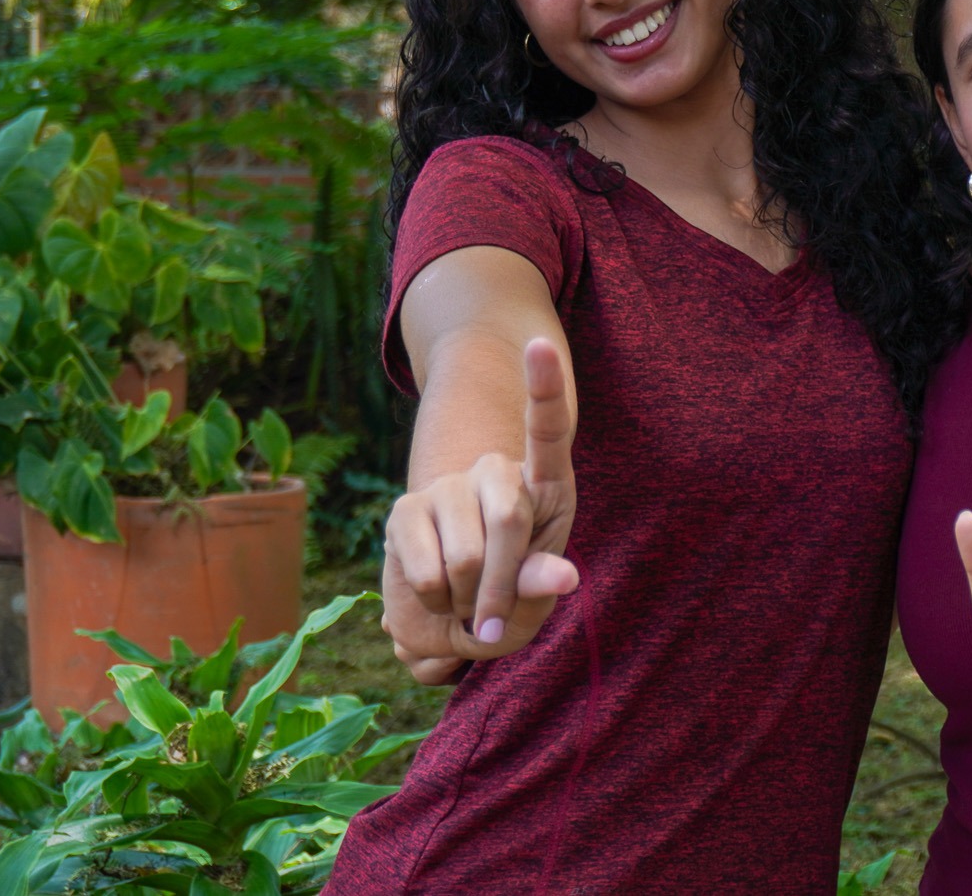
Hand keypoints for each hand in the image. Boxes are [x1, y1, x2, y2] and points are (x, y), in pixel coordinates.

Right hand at [382, 338, 580, 683]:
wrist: (458, 604)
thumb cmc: (515, 590)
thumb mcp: (539, 589)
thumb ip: (543, 580)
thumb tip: (565, 577)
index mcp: (543, 481)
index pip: (547, 427)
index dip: (543, 387)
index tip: (540, 344)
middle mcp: (494, 472)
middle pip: (508, 521)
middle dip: (503, 590)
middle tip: (496, 628)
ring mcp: (447, 487)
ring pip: (463, 556)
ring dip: (467, 602)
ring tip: (470, 604)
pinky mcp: (406, 511)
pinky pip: (423, 568)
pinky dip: (434, 601)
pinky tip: (440, 597)